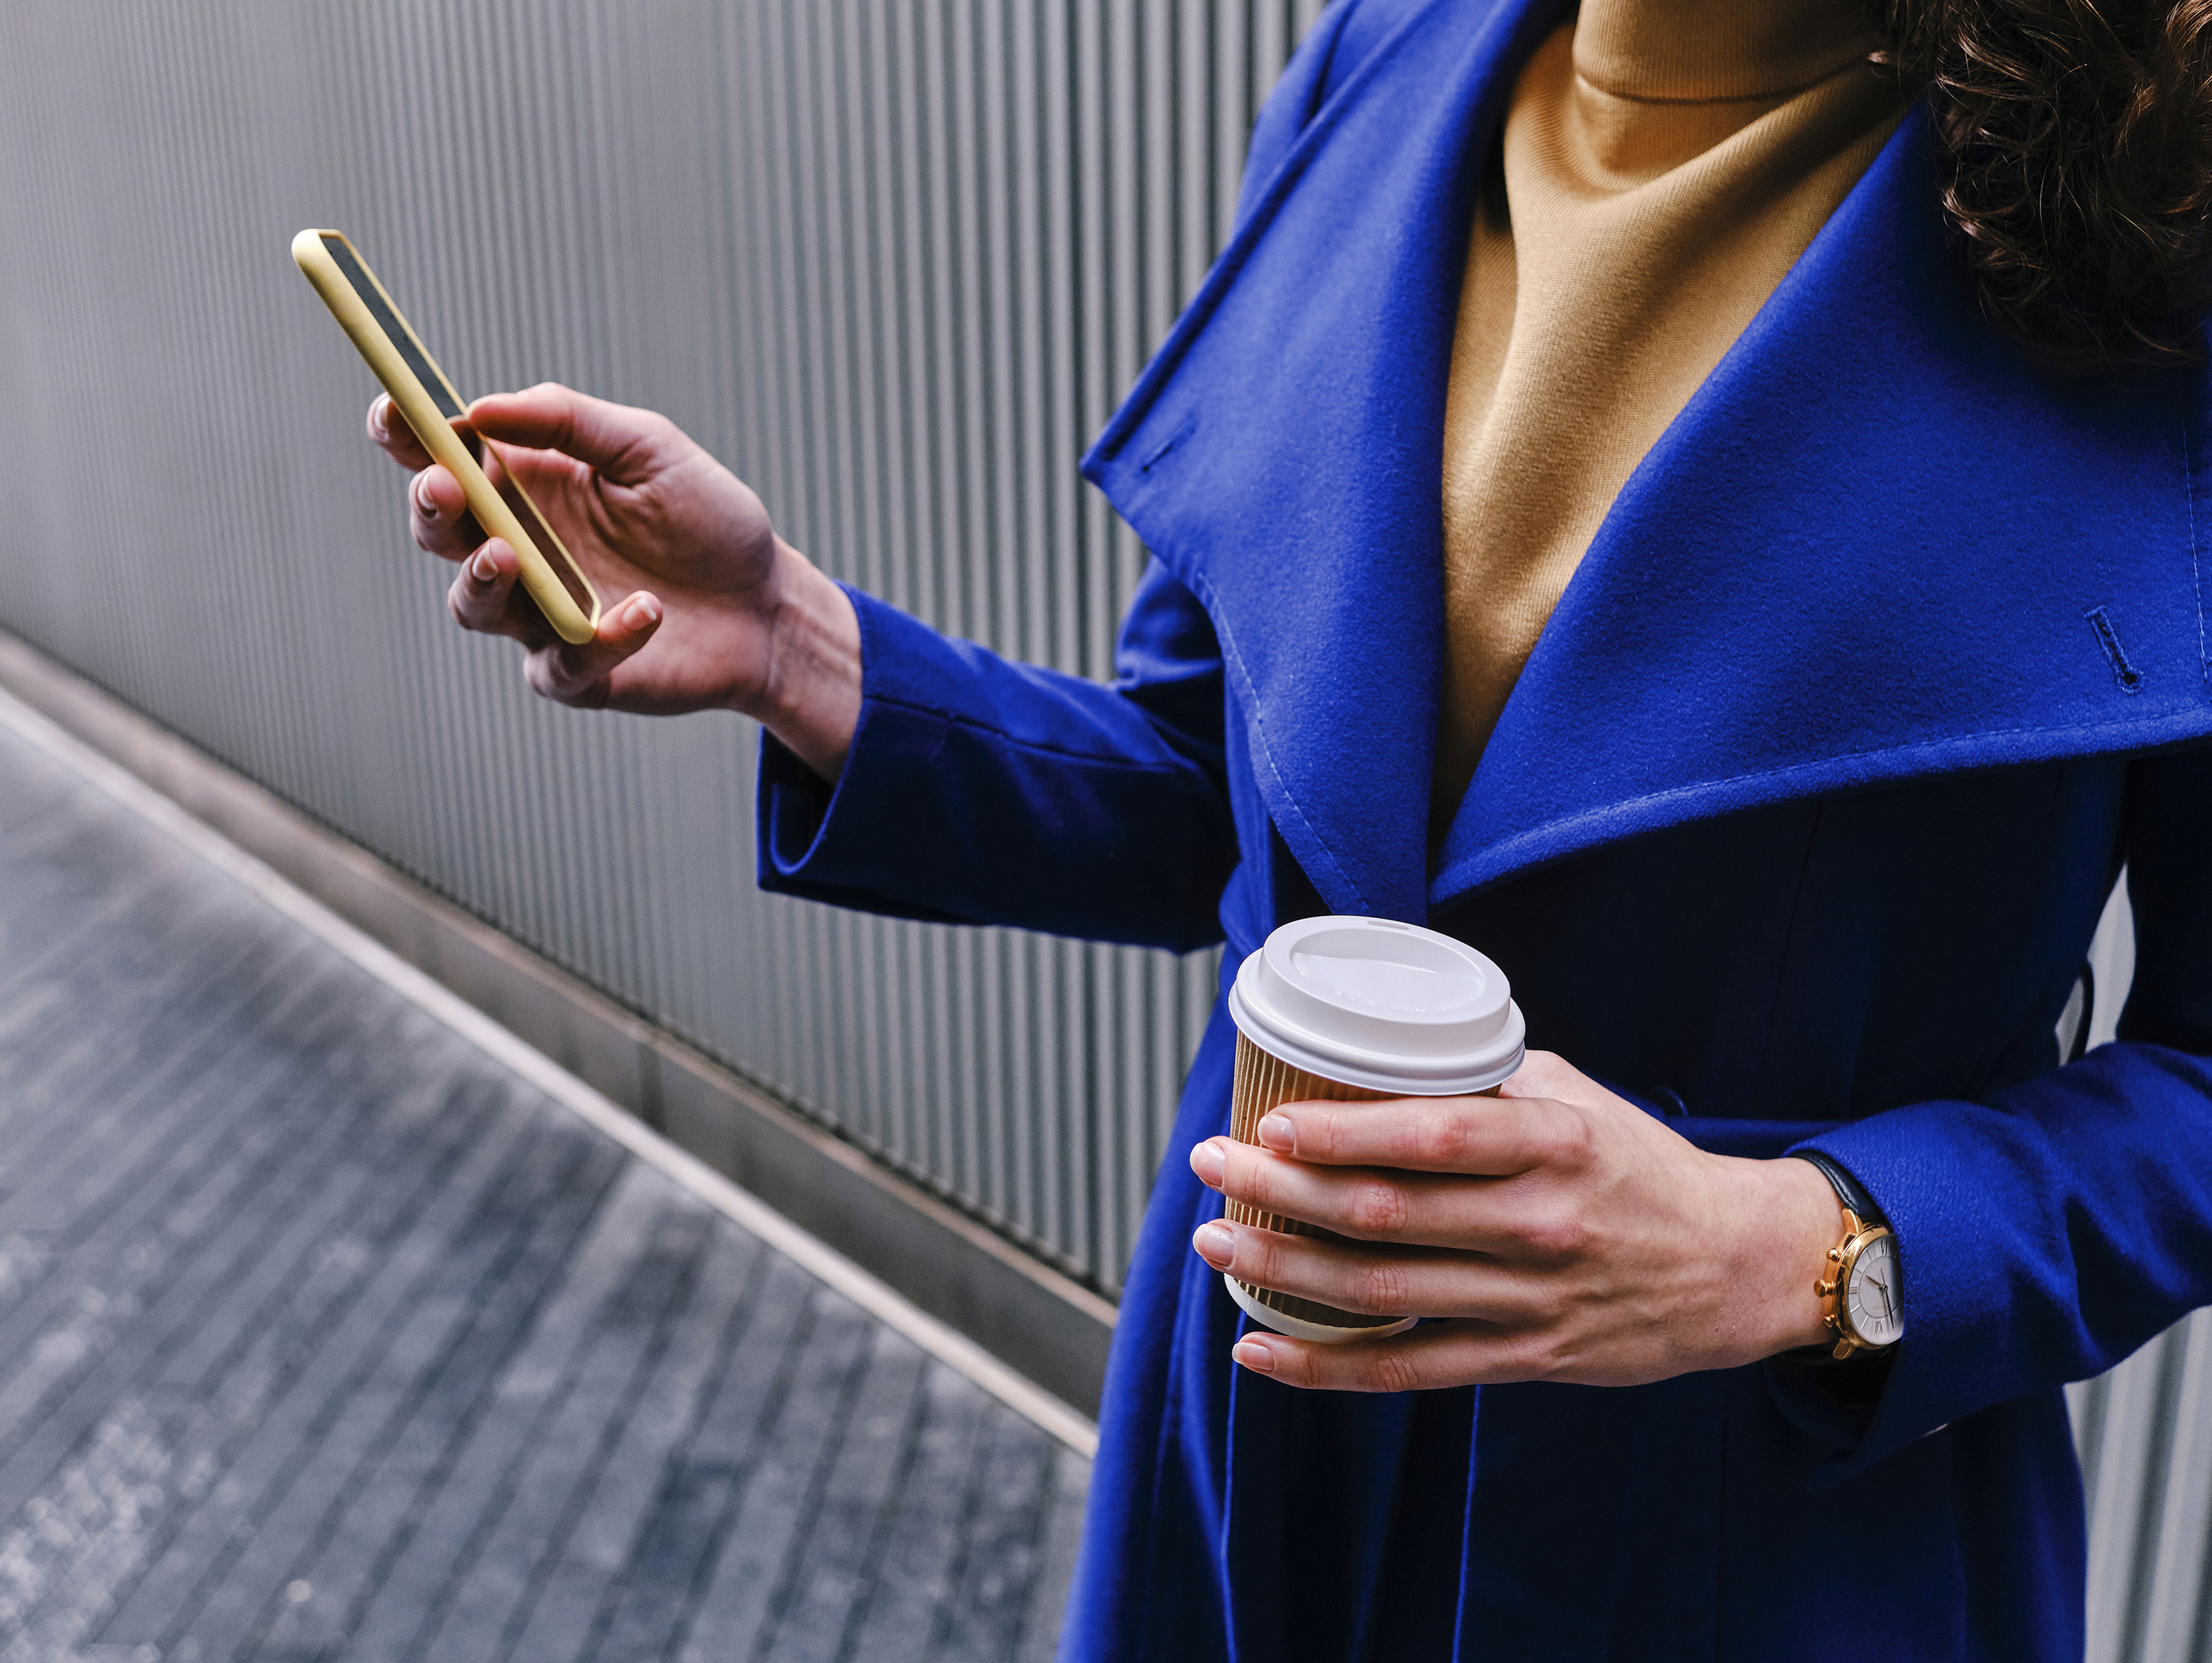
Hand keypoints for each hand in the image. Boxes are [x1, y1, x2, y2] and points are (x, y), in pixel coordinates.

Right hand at [368, 383, 858, 776]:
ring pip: (474, 606)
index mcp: (522, 485)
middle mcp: (517, 549)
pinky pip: (561, 666)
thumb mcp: (647, 446)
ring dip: (483, 580)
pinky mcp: (579, 672)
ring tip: (510, 555)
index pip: (439, 456)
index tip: (395, 412)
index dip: (404, 435)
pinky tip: (644, 613)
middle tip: (445, 486)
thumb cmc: (704, 518)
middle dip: (431, 508)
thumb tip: (479, 408)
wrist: (767, 602)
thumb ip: (566, 420)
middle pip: (440, 531)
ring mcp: (539, 614)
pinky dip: (599, 641)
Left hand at [1186, 1050, 1839, 1391]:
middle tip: (1210, 1164)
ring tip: (1215, 1244)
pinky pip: (1408, 1369)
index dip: (1343, 1131)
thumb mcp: (1576, 1099)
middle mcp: (1541, 1223)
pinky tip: (1259, 1351)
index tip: (1271, 1119)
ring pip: (1383, 1292)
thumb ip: (1486, 1081)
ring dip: (1284, 1272)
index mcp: (1554, 1144)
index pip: (1432, 1135)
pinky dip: (1326, 1367)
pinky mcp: (1525, 1360)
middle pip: (1387, 1212)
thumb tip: (1382, 1053)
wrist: (1737, 1266)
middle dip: (1281, 1189)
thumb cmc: (1640, 1167)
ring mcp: (1531, 1299)